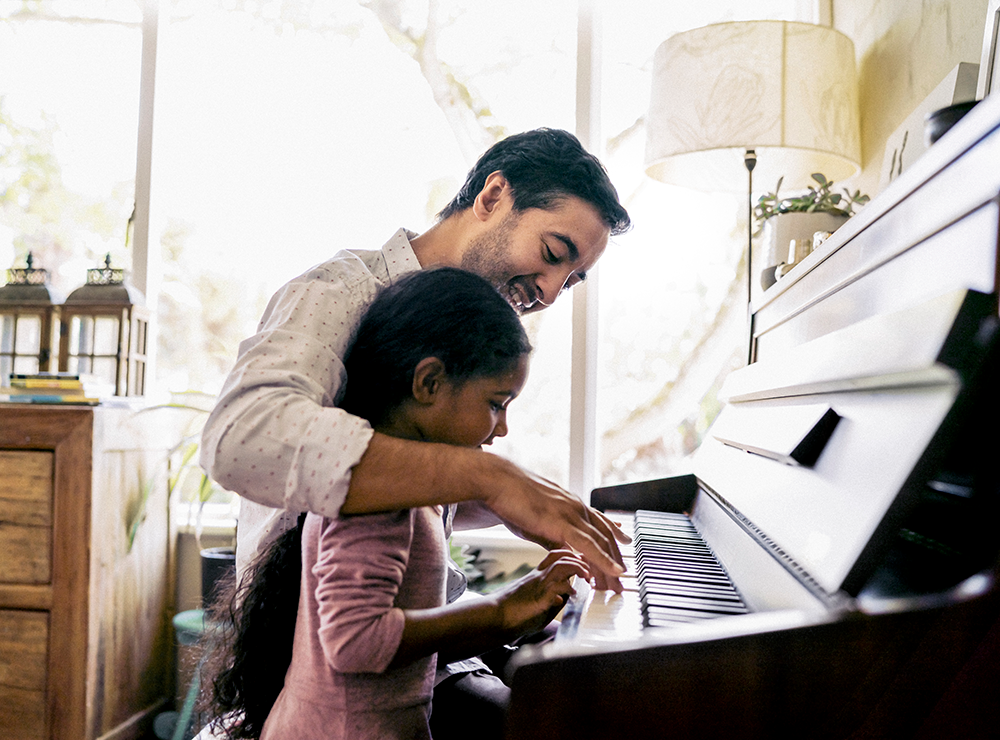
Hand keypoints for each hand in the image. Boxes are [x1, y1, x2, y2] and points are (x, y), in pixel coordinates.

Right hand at [478, 455, 629, 588]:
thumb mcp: (538, 522)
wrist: (497, 482)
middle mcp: (577, 508)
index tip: (618, 560)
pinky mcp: (563, 522)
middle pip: (605, 537)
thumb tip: (562, 550)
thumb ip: (553, 536)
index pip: (599, 527)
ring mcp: (572, 514)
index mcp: (571, 505)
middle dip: (615, 560)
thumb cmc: (512, 499)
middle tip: (622, 581)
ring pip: (601, 543)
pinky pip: (590, 544)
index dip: (611, 545)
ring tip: (619, 584)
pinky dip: (604, 559)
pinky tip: (613, 571)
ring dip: (612, 565)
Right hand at [490, 550, 588, 636]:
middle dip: (579, 559)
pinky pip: (557, 587)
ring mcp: (539, 585)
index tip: (585, 562)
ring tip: (586, 577)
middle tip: (589, 571)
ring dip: (577, 568)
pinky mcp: (539, 597)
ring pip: (561, 565)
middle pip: (561, 555)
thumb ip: (551, 598)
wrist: (494, 617)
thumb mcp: (537, 602)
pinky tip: (572, 595)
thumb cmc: (514, 612)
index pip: (557, 556)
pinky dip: (568, 588)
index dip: (573, 556)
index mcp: (538, 576)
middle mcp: (539, 576)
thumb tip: (564, 598)